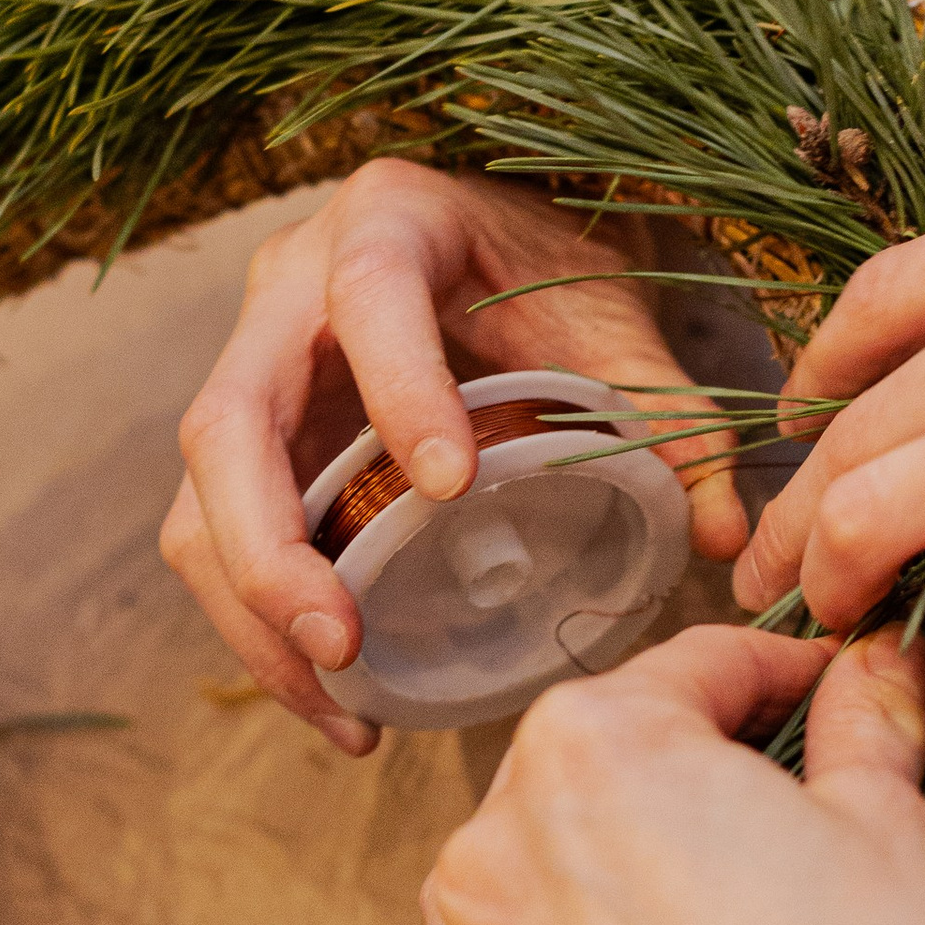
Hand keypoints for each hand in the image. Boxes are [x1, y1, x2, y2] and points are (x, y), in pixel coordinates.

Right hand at [163, 159, 741, 753]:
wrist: (502, 246)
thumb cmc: (556, 273)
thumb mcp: (617, 322)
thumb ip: (669, 413)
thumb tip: (725, 537)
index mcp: (388, 219)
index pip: (368, 292)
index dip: (397, 387)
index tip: (451, 487)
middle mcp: (288, 286)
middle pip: (225, 419)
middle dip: (270, 548)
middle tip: (344, 644)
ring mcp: (250, 365)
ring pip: (198, 498)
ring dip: (253, 613)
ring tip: (344, 705)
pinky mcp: (249, 443)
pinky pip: (217, 541)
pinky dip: (262, 629)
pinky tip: (338, 697)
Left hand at [405, 627, 924, 924]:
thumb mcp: (893, 839)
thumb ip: (864, 730)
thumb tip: (875, 668)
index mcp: (593, 746)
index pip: (696, 668)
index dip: (781, 675)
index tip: (828, 696)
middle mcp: (496, 841)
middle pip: (597, 764)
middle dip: (684, 774)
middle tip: (785, 817)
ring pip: (530, 872)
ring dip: (600, 874)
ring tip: (708, 922)